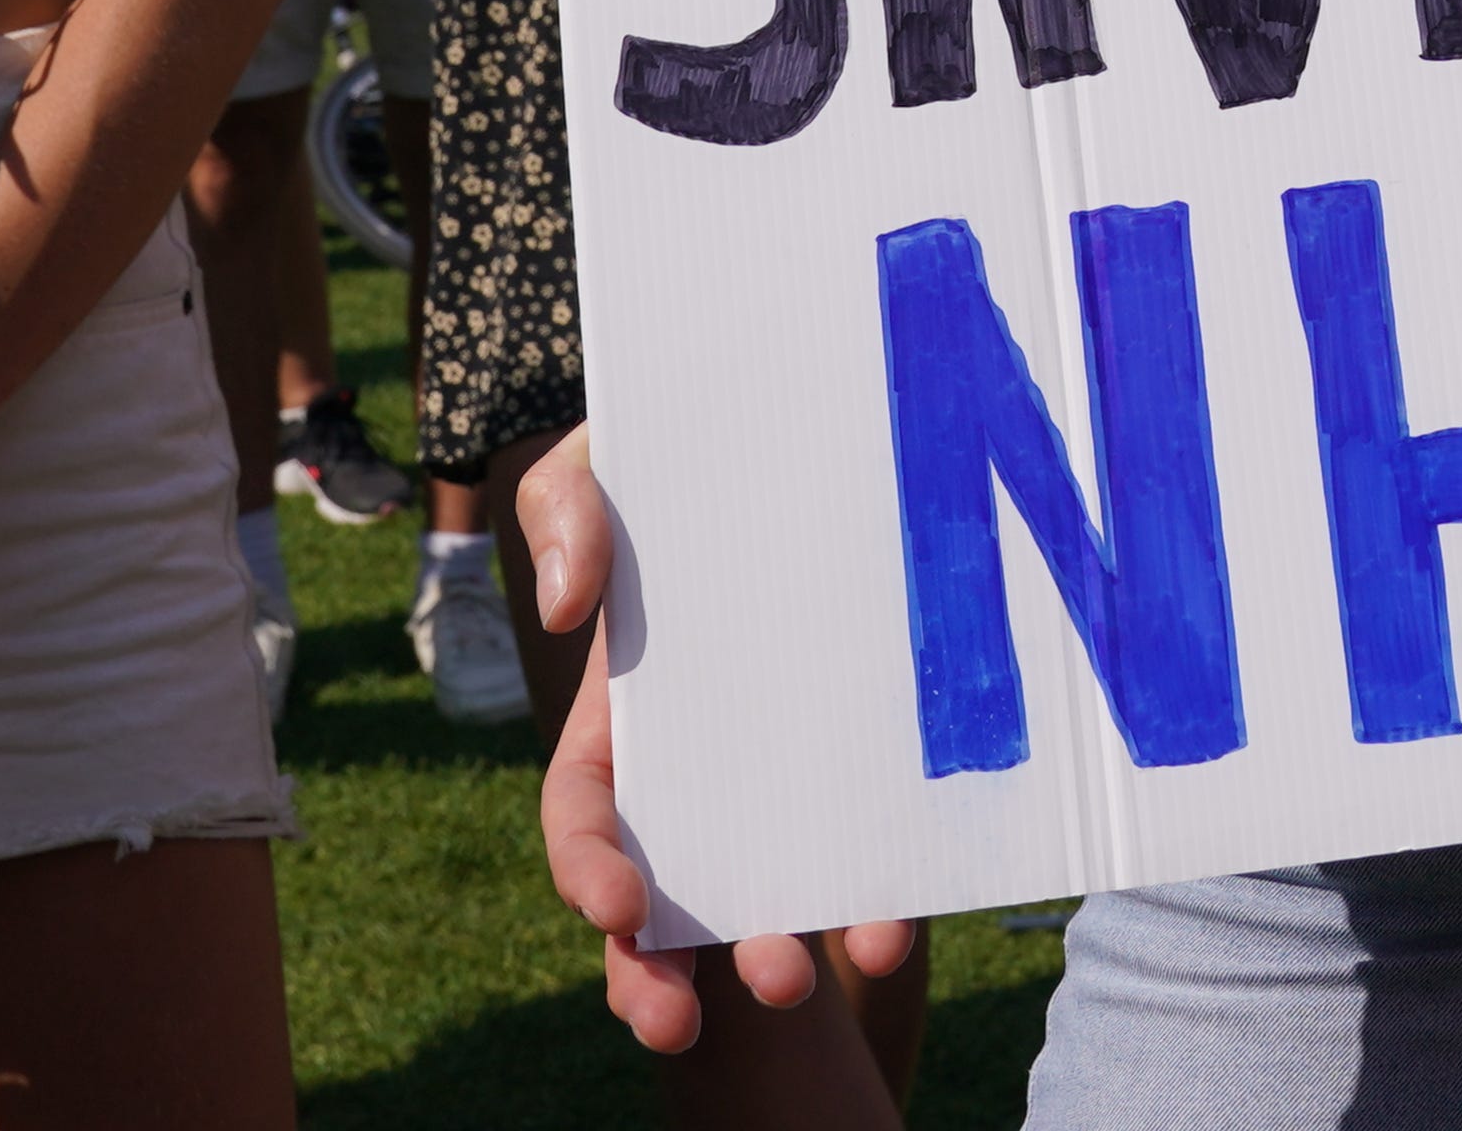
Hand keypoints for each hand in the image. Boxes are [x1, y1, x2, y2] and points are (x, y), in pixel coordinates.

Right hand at [514, 431, 920, 1048]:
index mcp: (619, 727)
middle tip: (689, 1016)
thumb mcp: (606, 460)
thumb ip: (568, 510)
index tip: (617, 909)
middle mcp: (696, 782)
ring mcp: (783, 787)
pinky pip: (864, 856)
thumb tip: (569, 602)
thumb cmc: (683, 461)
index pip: (584, 821)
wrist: (804, 445)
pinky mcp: (864, 778)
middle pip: (660, 905)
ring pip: (760, 901)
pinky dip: (871, 903)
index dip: (589, 872)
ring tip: (804, 982)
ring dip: (772, 955)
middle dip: (664, 974)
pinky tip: (893, 928)